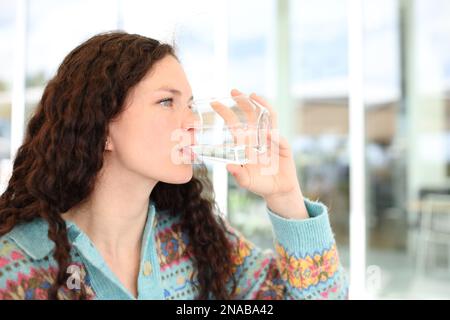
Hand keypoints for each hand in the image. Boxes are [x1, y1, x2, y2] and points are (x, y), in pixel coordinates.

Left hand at [218, 89, 308, 219]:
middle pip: (251, 115)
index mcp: (246, 145)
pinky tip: (269, 136)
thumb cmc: (260, 185)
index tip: (215, 103)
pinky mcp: (284, 147)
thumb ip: (239, 176)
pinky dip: (274, 136)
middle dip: (243, 102)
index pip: (235, 125)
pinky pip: (279, 138)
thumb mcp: (247, 182)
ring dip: (261, 105)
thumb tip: (228, 167)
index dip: (226, 113)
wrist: (279, 191)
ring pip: (267, 118)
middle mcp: (258, 139)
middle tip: (233, 91)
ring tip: (253, 95)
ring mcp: (272, 141)